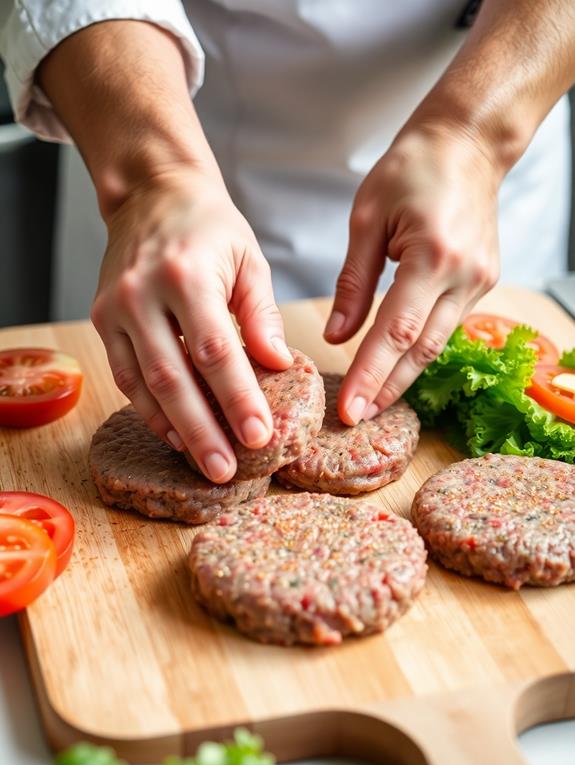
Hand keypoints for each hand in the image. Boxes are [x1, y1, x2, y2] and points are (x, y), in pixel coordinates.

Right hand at [91, 166, 292, 482]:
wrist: (153, 194)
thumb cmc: (209, 227)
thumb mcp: (248, 259)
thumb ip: (262, 314)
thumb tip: (279, 366)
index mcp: (186, 275)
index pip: (215, 350)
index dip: (237, 398)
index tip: (260, 435)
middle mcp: (142, 293)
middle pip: (173, 377)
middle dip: (202, 429)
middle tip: (226, 469)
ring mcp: (115, 308)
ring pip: (142, 384)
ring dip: (174, 429)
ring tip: (205, 463)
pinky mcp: (102, 319)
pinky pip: (124, 375)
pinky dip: (149, 409)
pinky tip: (175, 434)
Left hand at [324, 123, 500, 423]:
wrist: (468, 143)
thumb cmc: (412, 168)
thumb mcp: (367, 217)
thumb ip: (352, 282)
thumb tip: (336, 335)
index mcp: (432, 255)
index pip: (396, 331)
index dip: (371, 374)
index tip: (350, 409)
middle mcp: (464, 276)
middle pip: (421, 350)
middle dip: (387, 389)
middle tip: (357, 420)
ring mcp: (479, 282)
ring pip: (436, 344)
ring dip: (403, 377)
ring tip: (372, 404)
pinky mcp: (482, 282)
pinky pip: (446, 326)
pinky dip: (418, 350)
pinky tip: (395, 368)